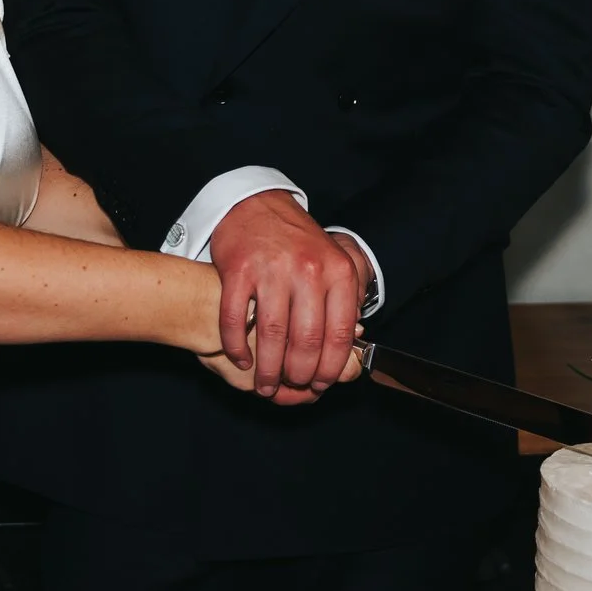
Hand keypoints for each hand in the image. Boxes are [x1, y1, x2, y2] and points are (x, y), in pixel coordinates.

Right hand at [211, 191, 364, 396]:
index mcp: (337, 272)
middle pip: (305, 340)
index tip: (320, 384)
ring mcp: (271, 270)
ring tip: (265, 384)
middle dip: (299, 374)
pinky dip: (236, 347)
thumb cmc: (297, 242)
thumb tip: (355, 341)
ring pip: (271, 336)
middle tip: (291, 385)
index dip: (330, 368)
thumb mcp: (334, 262)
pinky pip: (236, 320)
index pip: (339, 334)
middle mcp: (307, 271)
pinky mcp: (238, 270)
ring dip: (267, 369)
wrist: (256, 206)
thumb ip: (347, 299)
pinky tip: (241, 359)